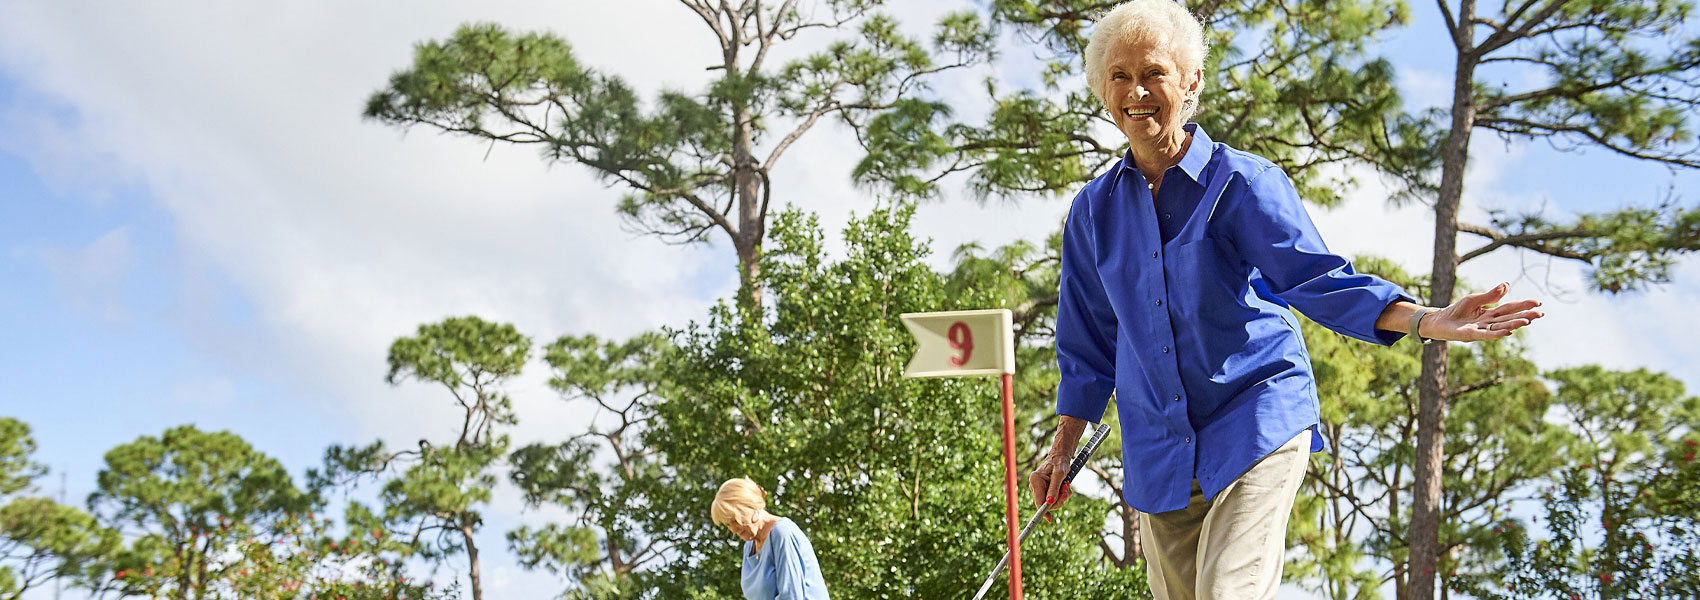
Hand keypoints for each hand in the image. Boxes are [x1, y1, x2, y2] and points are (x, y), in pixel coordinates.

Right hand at [1027, 454, 1073, 516]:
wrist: (1061, 457)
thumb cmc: (1060, 462)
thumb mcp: (1059, 475)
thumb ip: (1054, 488)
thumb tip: (1049, 502)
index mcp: (1035, 480)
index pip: (1038, 500)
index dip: (1043, 511)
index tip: (1049, 519)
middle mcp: (1035, 485)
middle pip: (1046, 503)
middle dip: (1059, 499)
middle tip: (1066, 491)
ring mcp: (1040, 488)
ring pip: (1052, 502)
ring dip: (1062, 496)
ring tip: (1067, 486)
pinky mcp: (1046, 490)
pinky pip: (1054, 498)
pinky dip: (1062, 495)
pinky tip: (1065, 486)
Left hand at [1421, 282, 1544, 341]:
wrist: (1439, 321)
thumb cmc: (1457, 311)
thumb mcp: (1474, 299)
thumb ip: (1490, 295)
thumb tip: (1507, 284)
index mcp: (1491, 312)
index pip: (1510, 308)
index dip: (1523, 305)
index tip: (1538, 302)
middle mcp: (1489, 322)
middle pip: (1510, 318)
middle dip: (1525, 316)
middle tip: (1541, 313)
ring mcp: (1481, 329)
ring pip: (1501, 326)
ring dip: (1515, 324)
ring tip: (1528, 320)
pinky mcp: (1472, 335)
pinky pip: (1486, 335)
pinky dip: (1497, 333)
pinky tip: (1508, 332)